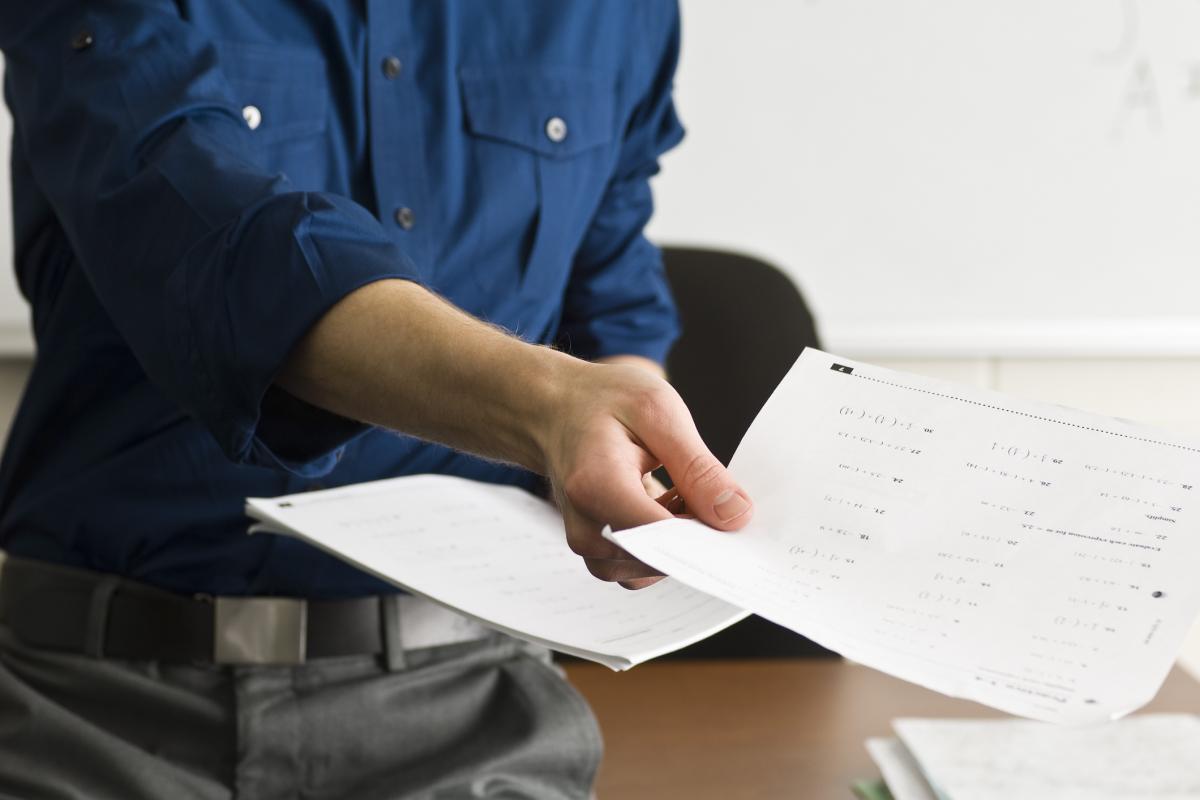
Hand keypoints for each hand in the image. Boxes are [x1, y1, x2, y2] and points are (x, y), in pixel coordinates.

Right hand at [540, 359, 753, 588]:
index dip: (707, 534)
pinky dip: (665, 543)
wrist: (554, 411)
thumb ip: (698, 468)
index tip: (736, 518)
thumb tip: (736, 515)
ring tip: (679, 488)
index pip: (661, 537)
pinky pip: (643, 568)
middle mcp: (585, 527)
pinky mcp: (596, 554)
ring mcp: (588, 547)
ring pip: (655, 569)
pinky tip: (668, 504)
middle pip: (661, 559)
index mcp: (595, 486)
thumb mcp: (658, 412)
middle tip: (706, 486)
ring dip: (681, 538)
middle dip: (697, 533)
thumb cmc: (601, 403)